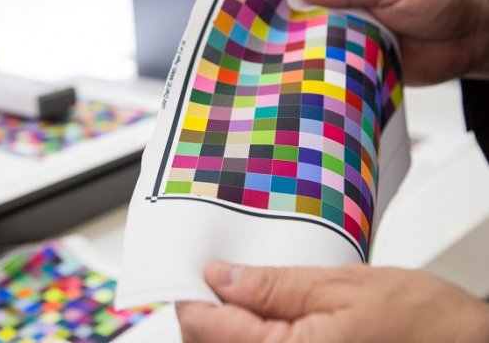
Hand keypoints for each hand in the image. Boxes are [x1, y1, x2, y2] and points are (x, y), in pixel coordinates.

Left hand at [177, 261, 488, 341]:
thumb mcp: (339, 287)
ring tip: (243, 295)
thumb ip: (273, 286)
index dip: (191, 296)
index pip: (206, 328)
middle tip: (218, 278)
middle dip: (205, 314)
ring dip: (223, 329)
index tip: (193, 272)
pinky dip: (247, 339)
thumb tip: (221, 277)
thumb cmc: (417, 320)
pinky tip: (261, 319)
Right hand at [295, 0, 488, 85]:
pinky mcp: (357, 55)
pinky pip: (332, 57)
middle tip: (275, 22)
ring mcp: (352, 28)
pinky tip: (307, 65)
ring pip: (316, 30)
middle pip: (309, 0)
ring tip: (287, 46)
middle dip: (293, 9)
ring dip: (304, 37)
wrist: (469, 40)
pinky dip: (320, 61)